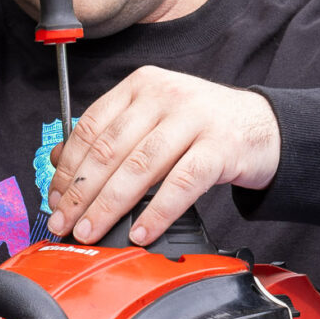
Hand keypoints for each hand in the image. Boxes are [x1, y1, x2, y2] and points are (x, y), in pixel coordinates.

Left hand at [45, 67, 281, 246]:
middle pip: (110, 149)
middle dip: (81, 193)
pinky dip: (157, 213)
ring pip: (139, 167)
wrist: (264, 126)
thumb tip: (60, 164)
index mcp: (141, 85)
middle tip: (64, 223)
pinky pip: (181, 185)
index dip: (69, 167)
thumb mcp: (155, 120)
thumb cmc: (202, 127)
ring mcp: (194, 119)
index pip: (91, 127)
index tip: (56, 198)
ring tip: (91, 231)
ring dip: (109, 206)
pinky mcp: (220, 147)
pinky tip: (140, 232)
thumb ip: (113, 136)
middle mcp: (165, 96)